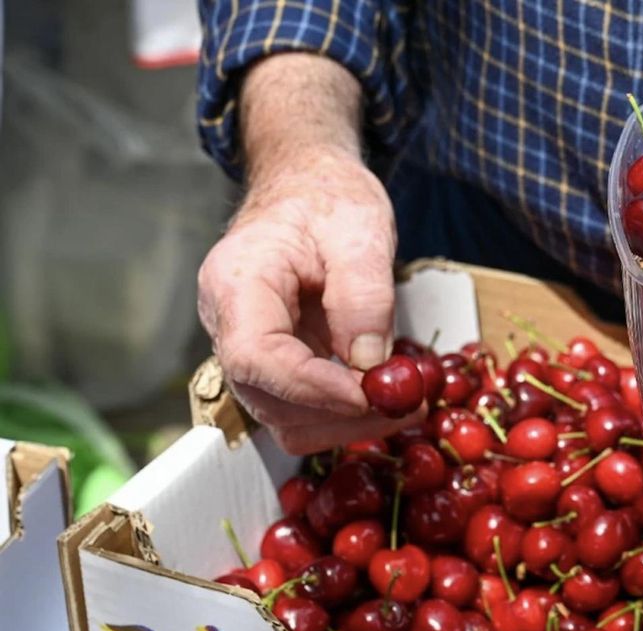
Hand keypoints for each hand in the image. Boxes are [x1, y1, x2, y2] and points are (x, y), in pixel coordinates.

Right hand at [198, 150, 417, 453]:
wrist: (310, 189)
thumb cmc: (326, 199)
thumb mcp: (359, 231)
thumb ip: (363, 296)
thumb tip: (368, 362)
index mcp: (236, 284)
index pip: (254, 357)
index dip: (310, 388)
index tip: (367, 395)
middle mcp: (230, 324)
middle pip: (266, 398)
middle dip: (337, 413)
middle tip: (406, 403)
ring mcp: (249, 349)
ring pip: (282, 415)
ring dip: (343, 423)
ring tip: (405, 402)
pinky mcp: (276, 364)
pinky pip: (299, 407)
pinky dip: (342, 414)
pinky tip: (383, 397)